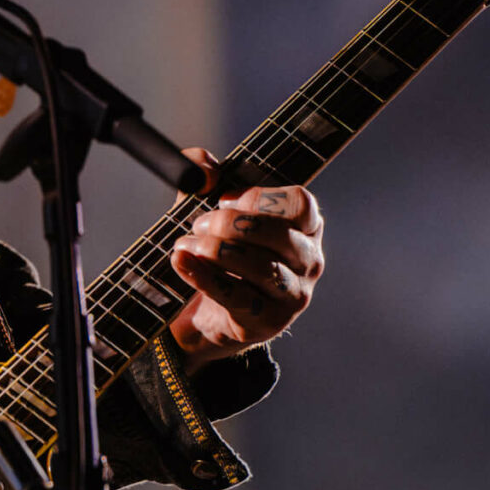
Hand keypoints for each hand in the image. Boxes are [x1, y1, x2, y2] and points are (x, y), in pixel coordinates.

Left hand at [166, 149, 324, 366]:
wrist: (201, 313)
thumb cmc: (217, 252)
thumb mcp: (206, 208)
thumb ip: (203, 177)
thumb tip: (202, 167)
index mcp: (305, 227)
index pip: (300, 202)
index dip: (258, 197)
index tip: (223, 200)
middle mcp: (309, 260)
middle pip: (279, 234)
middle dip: (230, 225)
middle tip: (198, 224)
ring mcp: (293, 295)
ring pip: (263, 268)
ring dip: (216, 251)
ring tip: (185, 245)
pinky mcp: (267, 322)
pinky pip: (237, 297)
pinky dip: (203, 277)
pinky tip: (181, 262)